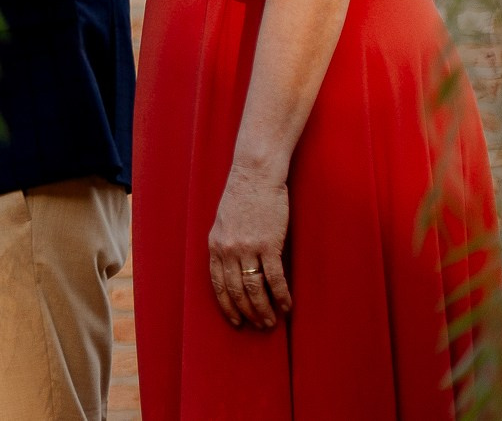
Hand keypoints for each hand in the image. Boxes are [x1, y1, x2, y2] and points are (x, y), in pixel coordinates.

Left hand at [207, 163, 292, 329]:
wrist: (255, 175)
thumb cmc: (242, 197)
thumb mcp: (224, 222)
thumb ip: (226, 244)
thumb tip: (233, 268)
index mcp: (214, 244)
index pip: (217, 284)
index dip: (226, 305)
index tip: (235, 320)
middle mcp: (227, 249)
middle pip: (236, 291)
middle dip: (247, 312)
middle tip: (258, 326)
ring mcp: (247, 247)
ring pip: (253, 288)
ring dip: (263, 309)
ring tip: (271, 321)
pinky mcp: (268, 244)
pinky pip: (274, 278)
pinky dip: (281, 295)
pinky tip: (287, 306)